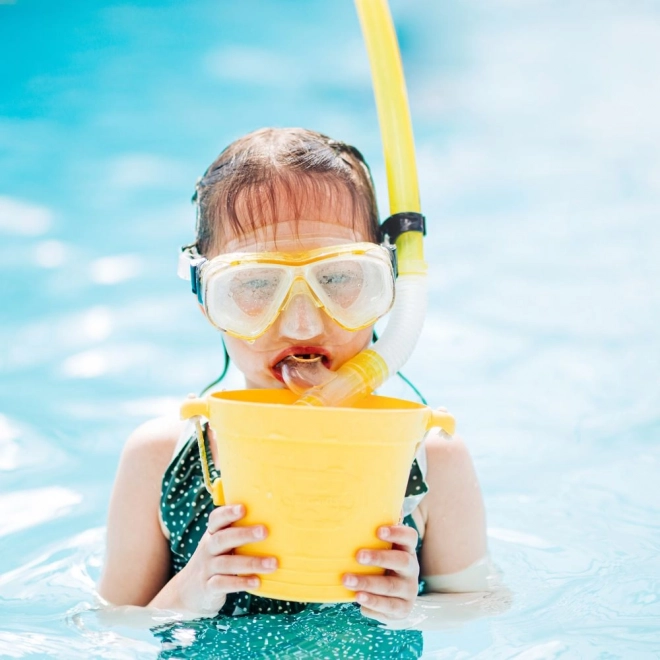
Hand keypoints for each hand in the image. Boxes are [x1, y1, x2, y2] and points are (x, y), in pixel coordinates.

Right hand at [152, 504, 276, 617]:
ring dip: (251, 563)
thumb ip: (237, 534)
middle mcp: (207, 549)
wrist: (187, 592)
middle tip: (265, 531)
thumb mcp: (220, 545)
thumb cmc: (215, 561)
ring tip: (272, 564)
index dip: (228, 512)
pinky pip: (223, 584)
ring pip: (226, 563)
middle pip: (223, 539)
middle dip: (244, 534)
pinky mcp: (208, 588)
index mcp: (212, 535)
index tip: (243, 508)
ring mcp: (206, 569)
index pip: (216, 519)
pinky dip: (240, 583)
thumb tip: (274, 520)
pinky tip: (257, 582)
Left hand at [342, 524, 419, 621]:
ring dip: (368, 583)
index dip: (397, 533)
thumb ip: (375, 532)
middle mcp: (411, 569)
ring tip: (347, 581)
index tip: (378, 530)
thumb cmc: (382, 565)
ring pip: (391, 587)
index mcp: (407, 550)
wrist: (393, 597)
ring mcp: (409, 590)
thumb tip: (365, 503)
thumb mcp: (382, 549)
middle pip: (402, 561)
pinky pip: (388, 608)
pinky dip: (372, 604)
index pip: (409, 537)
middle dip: (379, 558)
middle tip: (358, 556)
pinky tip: (358, 598)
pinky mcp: (403, 609)